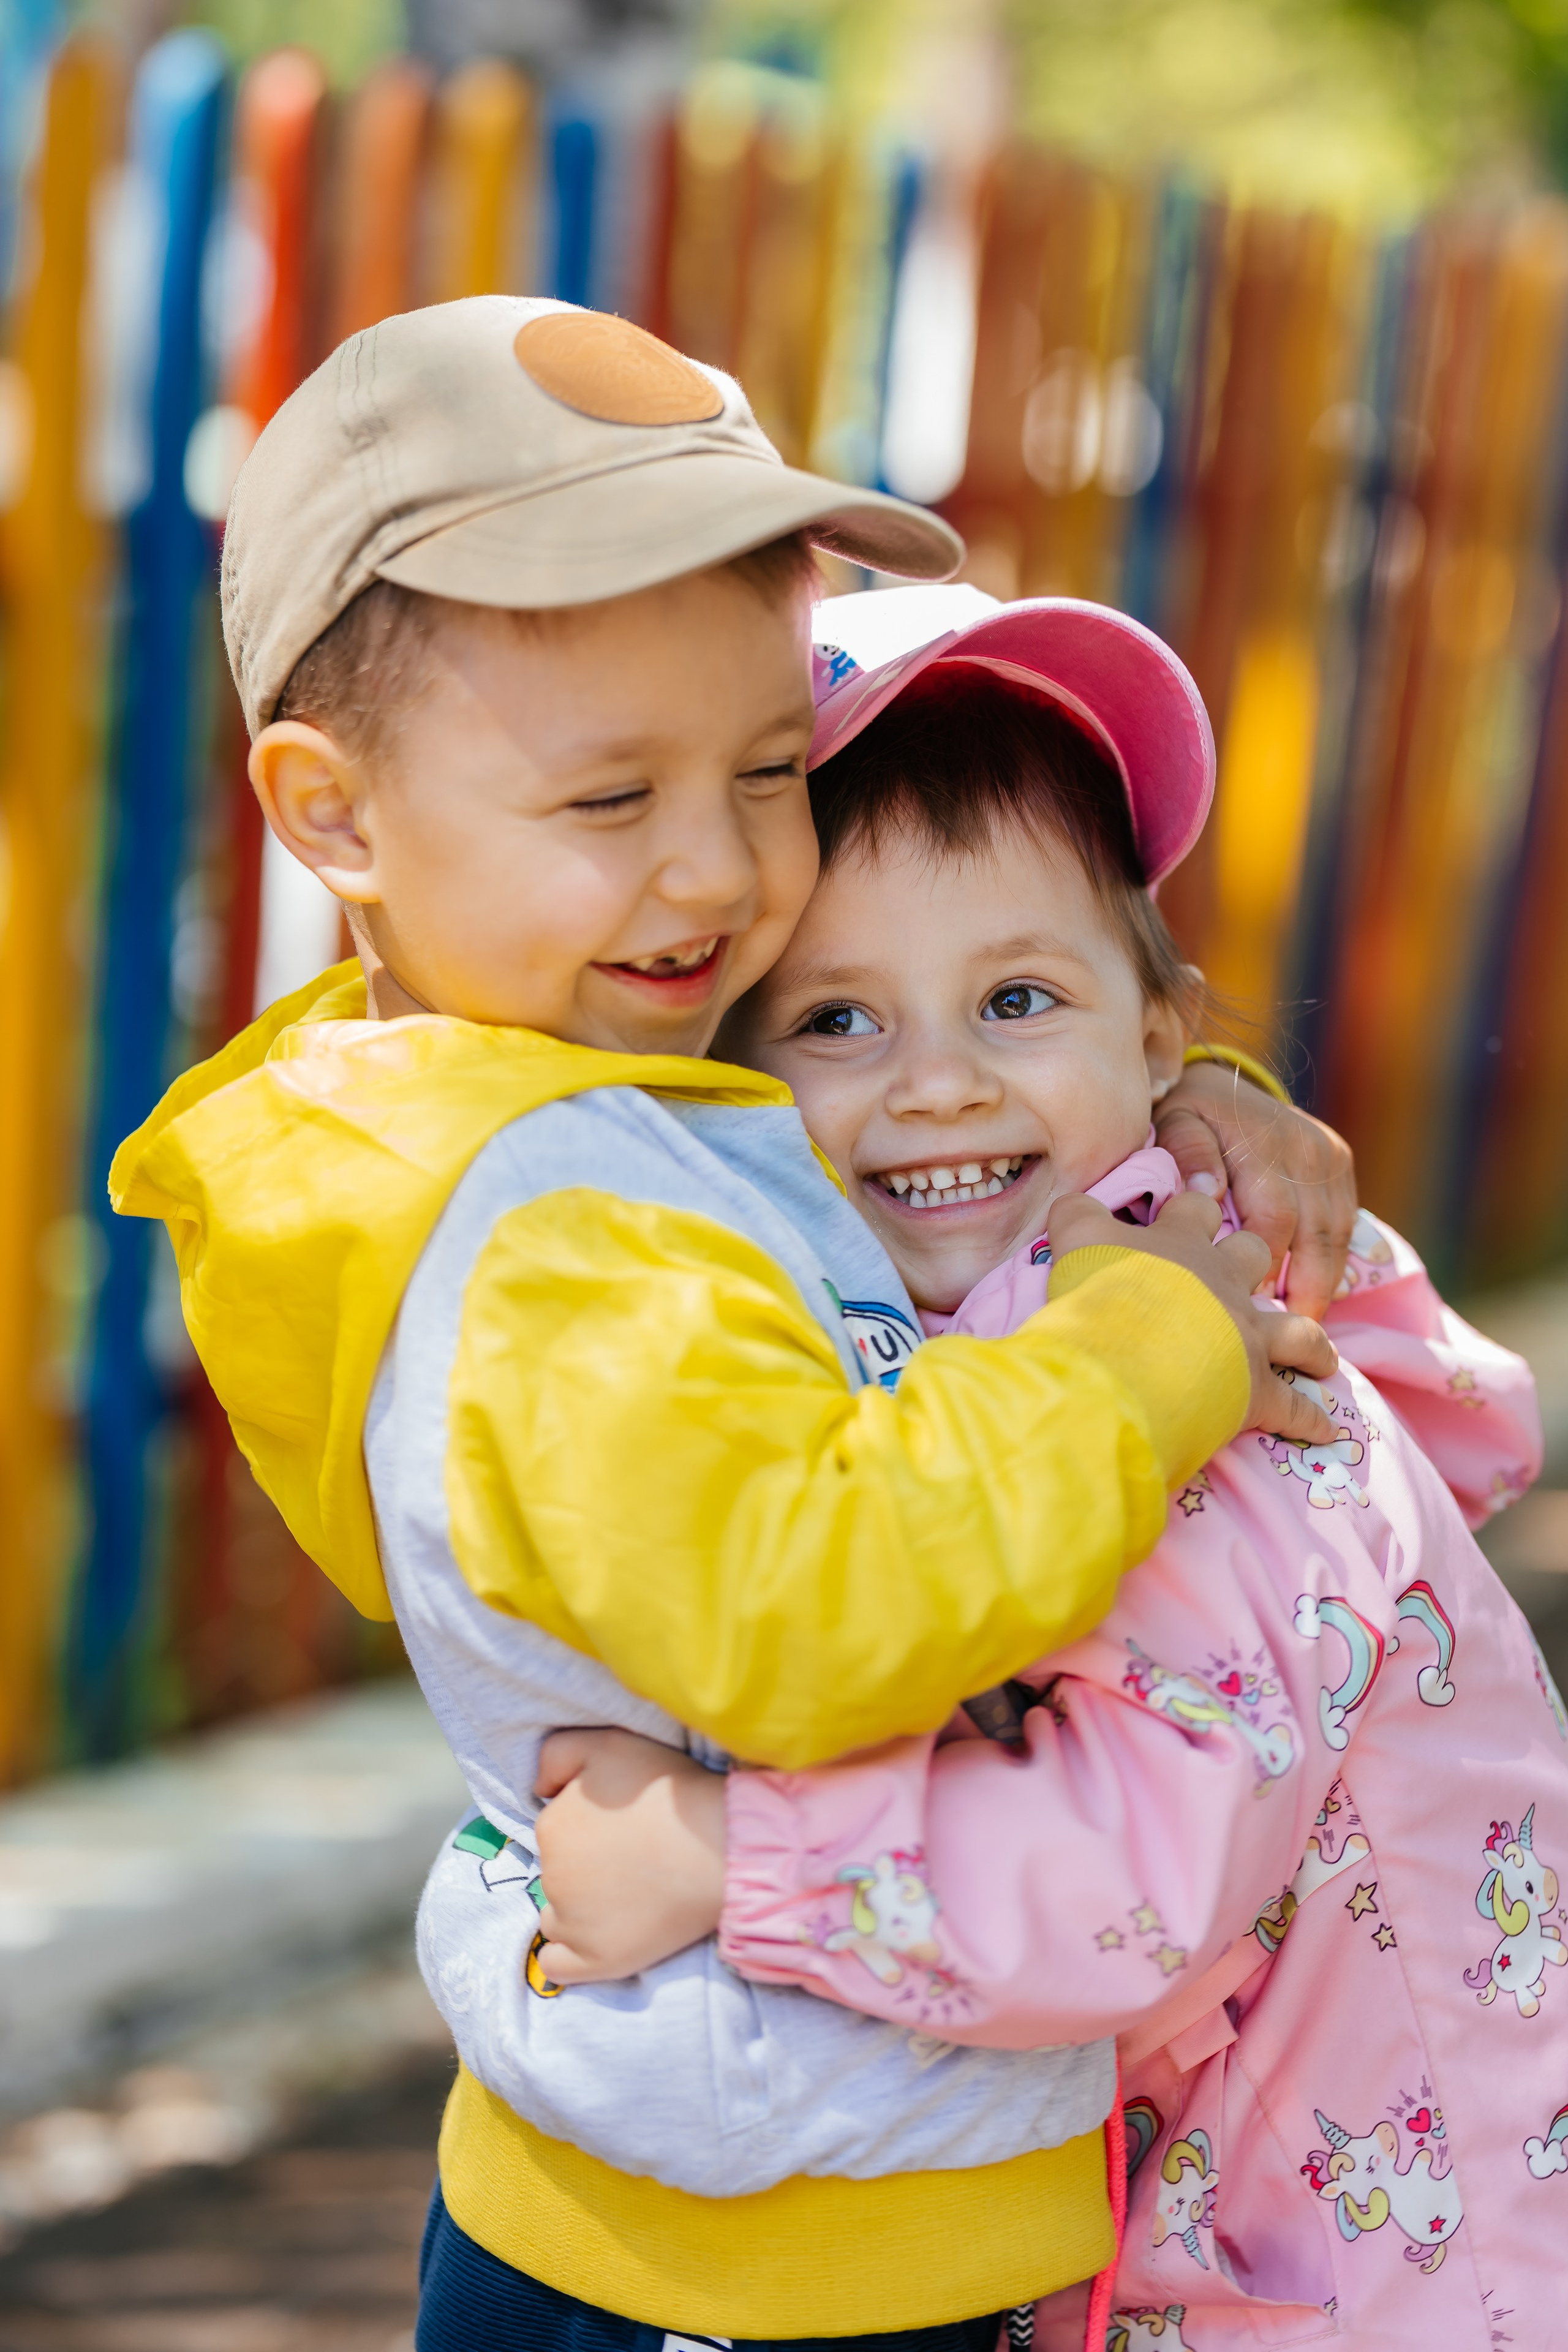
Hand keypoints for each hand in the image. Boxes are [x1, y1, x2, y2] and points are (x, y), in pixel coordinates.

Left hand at [532, 1727, 726, 1984]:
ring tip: (624, 1895)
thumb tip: (539, 1787)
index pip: (555, 1831)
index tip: (621, 1826)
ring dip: (576, 1909)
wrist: (718, 1843)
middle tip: (631, 1857)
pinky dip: (567, 1956)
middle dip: (584, 1866)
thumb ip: (555, 1755)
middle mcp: (552, 1878)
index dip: (586, 1827)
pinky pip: (556, 1966)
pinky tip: (592, 1939)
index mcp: (551, 1827)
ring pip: (555, 1917)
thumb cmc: (666, 1789)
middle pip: (556, 1873)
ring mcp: (574, 1925)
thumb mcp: (606, 1743)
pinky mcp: (598, 1961)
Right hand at [1048, 1189, 1339, 1447]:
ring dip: (1311, 1345)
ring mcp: (1246, 1334)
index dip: (1196, 1207)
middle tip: (1258, 1272)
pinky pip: (1294, 1407)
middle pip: (1255, 1258)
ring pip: (1297, 1332)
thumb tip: (1074, 1202)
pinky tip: (1325, 1429)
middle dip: (1259, 1260)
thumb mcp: (1076, 1240)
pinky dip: (1310, 1419)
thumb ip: (1077, 1215)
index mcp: (1178, 1243)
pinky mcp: (1256, 1387)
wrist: (1125, 1356)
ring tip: (1322, 1358)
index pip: (1195, 1209)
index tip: (1199, 1205)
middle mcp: (1222, 1282)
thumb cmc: (1099, 1296)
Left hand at [1154, 1063, 1357, 1320]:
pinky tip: (1315, 1289)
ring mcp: (1329, 1154)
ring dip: (1325, 1279)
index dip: (1267, 1266)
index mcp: (1263, 1144)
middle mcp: (1305, 1149)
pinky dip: (1332, 1256)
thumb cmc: (1187, 1113)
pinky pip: (1345, 1219)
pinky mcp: (1340, 1160)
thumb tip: (1208, 1193)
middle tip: (1294, 1333)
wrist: (1221, 1080)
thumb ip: (1188, 1154)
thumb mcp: (1174, 1123)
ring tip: (1307, 1323)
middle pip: (1318, 1234)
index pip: (1274, 1219)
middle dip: (1309, 1288)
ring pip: (1338, 1232)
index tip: (1251, 1306)